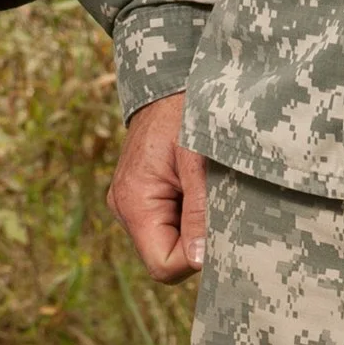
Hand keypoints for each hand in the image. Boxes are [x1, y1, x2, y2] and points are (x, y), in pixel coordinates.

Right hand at [109, 93, 208, 281]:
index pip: (162, 264)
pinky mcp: (143, 195)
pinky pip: (169, 223)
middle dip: (196, 241)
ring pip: (169, 241)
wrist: (168, 80)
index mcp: (133, 201)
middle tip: (218, 204)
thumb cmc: (186, 112)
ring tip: (208, 189)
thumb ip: (199, 212)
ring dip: (195, 225)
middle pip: (165, 256)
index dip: (194, 258)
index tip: (219, 229)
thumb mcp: (198, 160)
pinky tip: (199, 186)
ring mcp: (132, 202)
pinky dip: (190, 213)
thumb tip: (200, 261)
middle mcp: (125, 207)